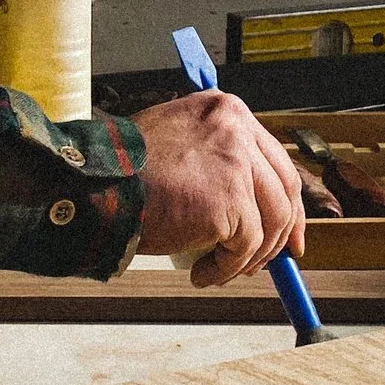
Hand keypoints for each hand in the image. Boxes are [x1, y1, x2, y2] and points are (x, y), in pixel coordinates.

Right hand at [131, 90, 306, 284]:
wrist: (97, 187)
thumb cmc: (125, 171)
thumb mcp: (179, 140)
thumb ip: (216, 158)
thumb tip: (249, 203)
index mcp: (227, 111)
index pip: (275, 159)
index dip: (285, 200)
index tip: (286, 228)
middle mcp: (237, 130)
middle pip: (284, 189)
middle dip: (282, 232)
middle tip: (273, 261)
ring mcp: (236, 164)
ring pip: (270, 222)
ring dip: (250, 256)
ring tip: (220, 270)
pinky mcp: (229, 201)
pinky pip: (244, 247)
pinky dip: (226, 268)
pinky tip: (203, 273)